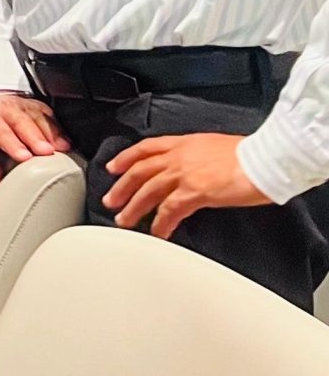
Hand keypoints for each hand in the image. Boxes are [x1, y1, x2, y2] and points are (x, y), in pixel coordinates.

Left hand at [0, 92, 68, 184]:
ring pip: (38, 118)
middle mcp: (6, 110)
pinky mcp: (37, 106)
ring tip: (62, 148)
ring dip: (51, 134)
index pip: (0, 132)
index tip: (24, 157)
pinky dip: (58, 129)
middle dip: (36, 138)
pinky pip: (50, 116)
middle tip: (46, 152)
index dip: (13, 144)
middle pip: (22, 123)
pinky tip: (65, 140)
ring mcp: (23, 107)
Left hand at [103, 131, 268, 236]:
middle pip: (140, 171)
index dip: (126, 158)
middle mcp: (179, 156)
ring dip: (134, 208)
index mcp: (184, 143)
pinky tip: (157, 233)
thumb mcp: (215, 146)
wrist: (266, 158)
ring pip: (148, 191)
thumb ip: (197, 156)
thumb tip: (193, 168)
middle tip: (110, 200)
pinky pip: (170, 210)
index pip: (146, 148)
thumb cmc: (250, 153)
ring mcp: (184, 173)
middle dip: (122, 187)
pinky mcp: (195, 192)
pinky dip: (161, 223)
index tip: (113, 167)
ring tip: (124, 221)